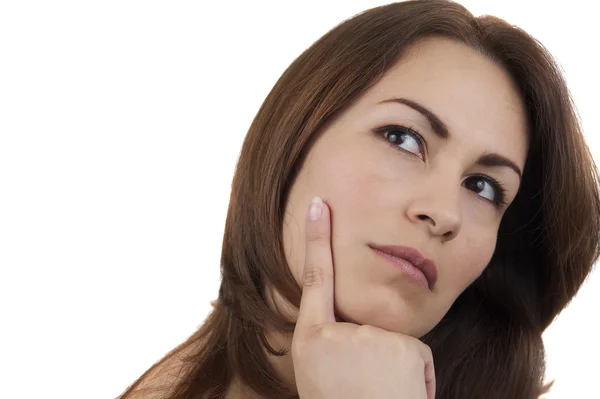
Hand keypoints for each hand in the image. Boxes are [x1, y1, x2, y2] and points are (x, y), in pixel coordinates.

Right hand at [291, 197, 435, 398]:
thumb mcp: (322, 375)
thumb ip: (333, 341)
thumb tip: (353, 326)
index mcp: (311, 341)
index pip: (313, 278)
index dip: (315, 239)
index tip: (319, 204)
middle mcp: (336, 335)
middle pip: (364, 322)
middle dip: (373, 354)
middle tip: (363, 391)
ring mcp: (369, 338)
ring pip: (391, 341)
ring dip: (394, 369)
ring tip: (380, 397)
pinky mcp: (403, 347)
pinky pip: (414, 354)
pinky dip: (414, 377)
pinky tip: (401, 396)